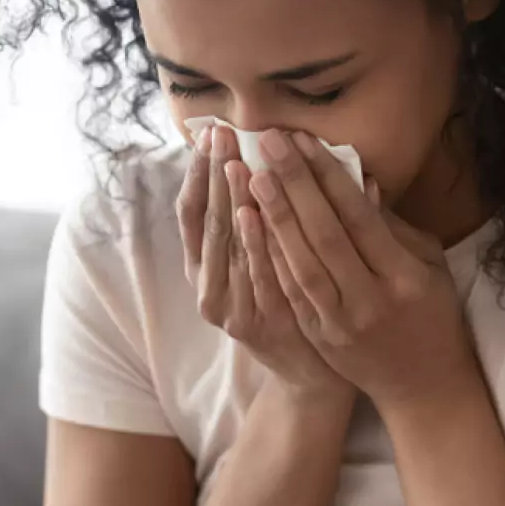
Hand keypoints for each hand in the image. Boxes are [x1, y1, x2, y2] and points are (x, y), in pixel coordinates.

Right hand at [178, 125, 353, 407]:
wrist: (313, 373)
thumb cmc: (297, 303)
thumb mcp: (274, 257)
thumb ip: (272, 213)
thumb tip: (290, 153)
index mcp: (206, 266)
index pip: (191, 209)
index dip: (197, 170)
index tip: (208, 132)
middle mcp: (208, 286)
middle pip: (205, 221)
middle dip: (213, 174)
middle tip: (220, 134)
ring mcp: (228, 307)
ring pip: (225, 246)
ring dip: (229, 202)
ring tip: (234, 162)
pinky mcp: (252, 325)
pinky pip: (252, 276)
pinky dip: (252, 244)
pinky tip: (252, 214)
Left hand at [247, 130, 482, 411]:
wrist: (422, 385)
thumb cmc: (431, 312)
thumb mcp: (428, 264)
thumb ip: (392, 226)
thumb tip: (357, 180)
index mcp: (405, 277)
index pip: (359, 218)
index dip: (329, 177)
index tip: (304, 141)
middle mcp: (370, 300)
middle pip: (325, 236)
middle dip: (294, 185)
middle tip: (268, 143)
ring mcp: (340, 323)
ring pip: (301, 264)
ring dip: (273, 218)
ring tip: (250, 176)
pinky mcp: (318, 336)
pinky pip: (289, 291)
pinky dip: (270, 256)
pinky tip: (250, 225)